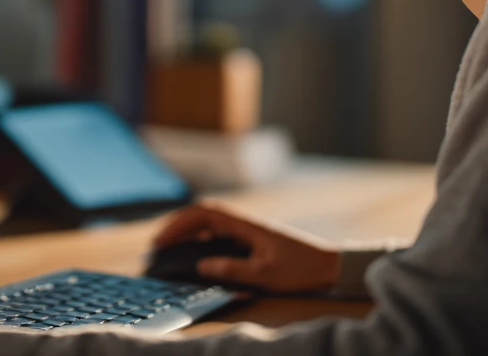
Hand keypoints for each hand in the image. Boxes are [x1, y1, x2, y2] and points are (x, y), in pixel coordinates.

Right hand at [152, 200, 341, 292]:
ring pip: (209, 222)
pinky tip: (195, 253)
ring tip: (169, 246)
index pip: (204, 214)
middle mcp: (244, 223)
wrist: (329, 264)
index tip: (162, 240)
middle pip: (202, 214)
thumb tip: (202, 266)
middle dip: (177, 225)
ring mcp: (247, 230)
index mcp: (245, 225)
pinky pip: (219, 233)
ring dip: (188, 230)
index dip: (179, 224)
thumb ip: (232, 269)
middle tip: (158, 244)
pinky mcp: (252, 239)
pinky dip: (201, 238)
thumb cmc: (300, 268)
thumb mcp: (266, 274)